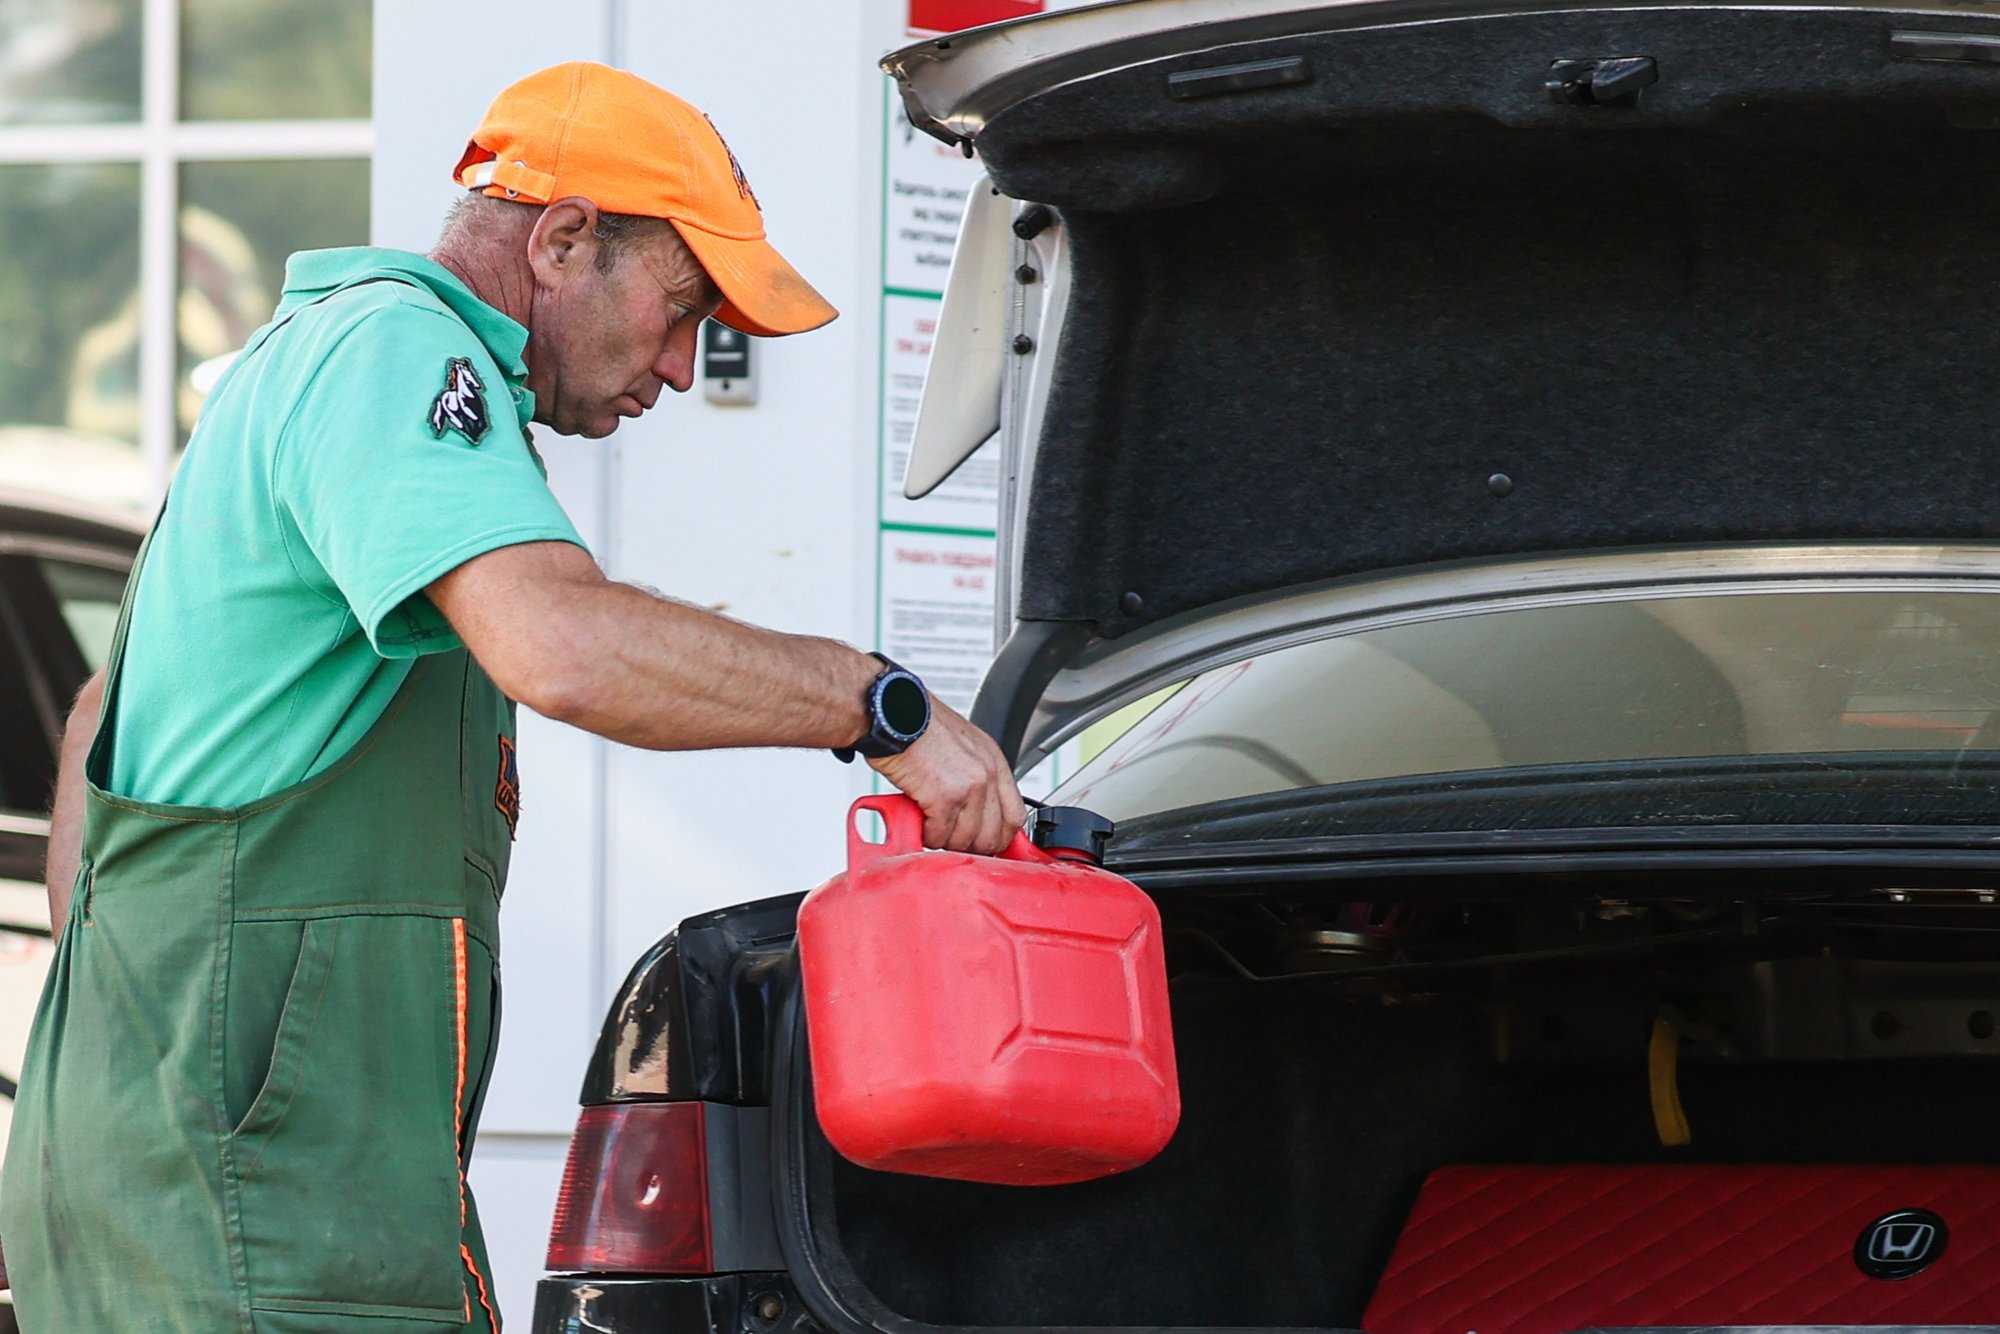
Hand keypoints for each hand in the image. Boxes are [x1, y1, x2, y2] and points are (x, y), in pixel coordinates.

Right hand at [869, 700, 1026, 854]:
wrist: (893, 713)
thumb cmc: (917, 724)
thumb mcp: (961, 745)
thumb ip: (973, 775)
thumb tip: (973, 809)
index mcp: (994, 762)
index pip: (1014, 817)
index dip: (998, 837)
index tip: (984, 843)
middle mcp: (987, 775)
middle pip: (991, 836)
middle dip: (968, 845)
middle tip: (949, 837)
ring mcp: (969, 788)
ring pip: (964, 841)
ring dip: (943, 839)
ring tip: (929, 823)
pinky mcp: (945, 798)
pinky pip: (939, 836)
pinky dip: (925, 834)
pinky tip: (918, 819)